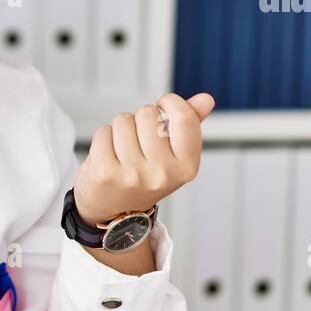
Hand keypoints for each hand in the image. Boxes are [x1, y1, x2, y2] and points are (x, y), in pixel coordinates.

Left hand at [73, 92, 215, 225]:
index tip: (162, 105)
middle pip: (148, 113)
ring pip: (123, 120)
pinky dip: (104, 139)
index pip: (184, 117)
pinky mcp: (105, 173)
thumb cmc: (145, 174)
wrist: (112, 211)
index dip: (170, 102)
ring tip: (123, 150)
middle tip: (139, 141)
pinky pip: (103, 132)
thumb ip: (189, 125)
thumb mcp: (173, 155)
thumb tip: (206, 99)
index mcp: (186, 167)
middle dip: (141, 119)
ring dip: (121, 129)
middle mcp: (162, 174)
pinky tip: (108, 157)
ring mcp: (132, 175)